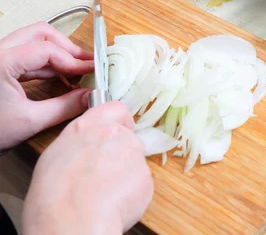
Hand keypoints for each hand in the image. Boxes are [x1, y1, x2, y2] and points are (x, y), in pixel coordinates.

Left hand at [0, 22, 93, 151]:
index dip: (74, 60)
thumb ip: (64, 107)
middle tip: (86, 63)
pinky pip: (24, 55)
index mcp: (1, 61)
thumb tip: (89, 97)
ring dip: (56, 53)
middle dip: (66, 47)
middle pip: (40, 34)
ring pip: (32, 41)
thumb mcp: (29, 121)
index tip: (92, 70)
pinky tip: (59, 75)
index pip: (47, 50)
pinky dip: (44, 62)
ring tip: (76, 69)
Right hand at [22, 101, 153, 234]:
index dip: (118, 120)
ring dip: (124, 175)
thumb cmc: (55, 194)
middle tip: (101, 174)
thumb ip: (80, 144)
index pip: (115, 108)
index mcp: (89, 127)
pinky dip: (130, 194)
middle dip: (120, 154)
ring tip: (102, 194)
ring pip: (134, 163)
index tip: (116, 130)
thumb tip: (87, 149)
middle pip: (127, 139)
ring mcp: (135, 155)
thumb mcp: (56, 156)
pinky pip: (140, 184)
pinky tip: (112, 204)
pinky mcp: (147, 177)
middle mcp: (116, 135)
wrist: (73, 219)